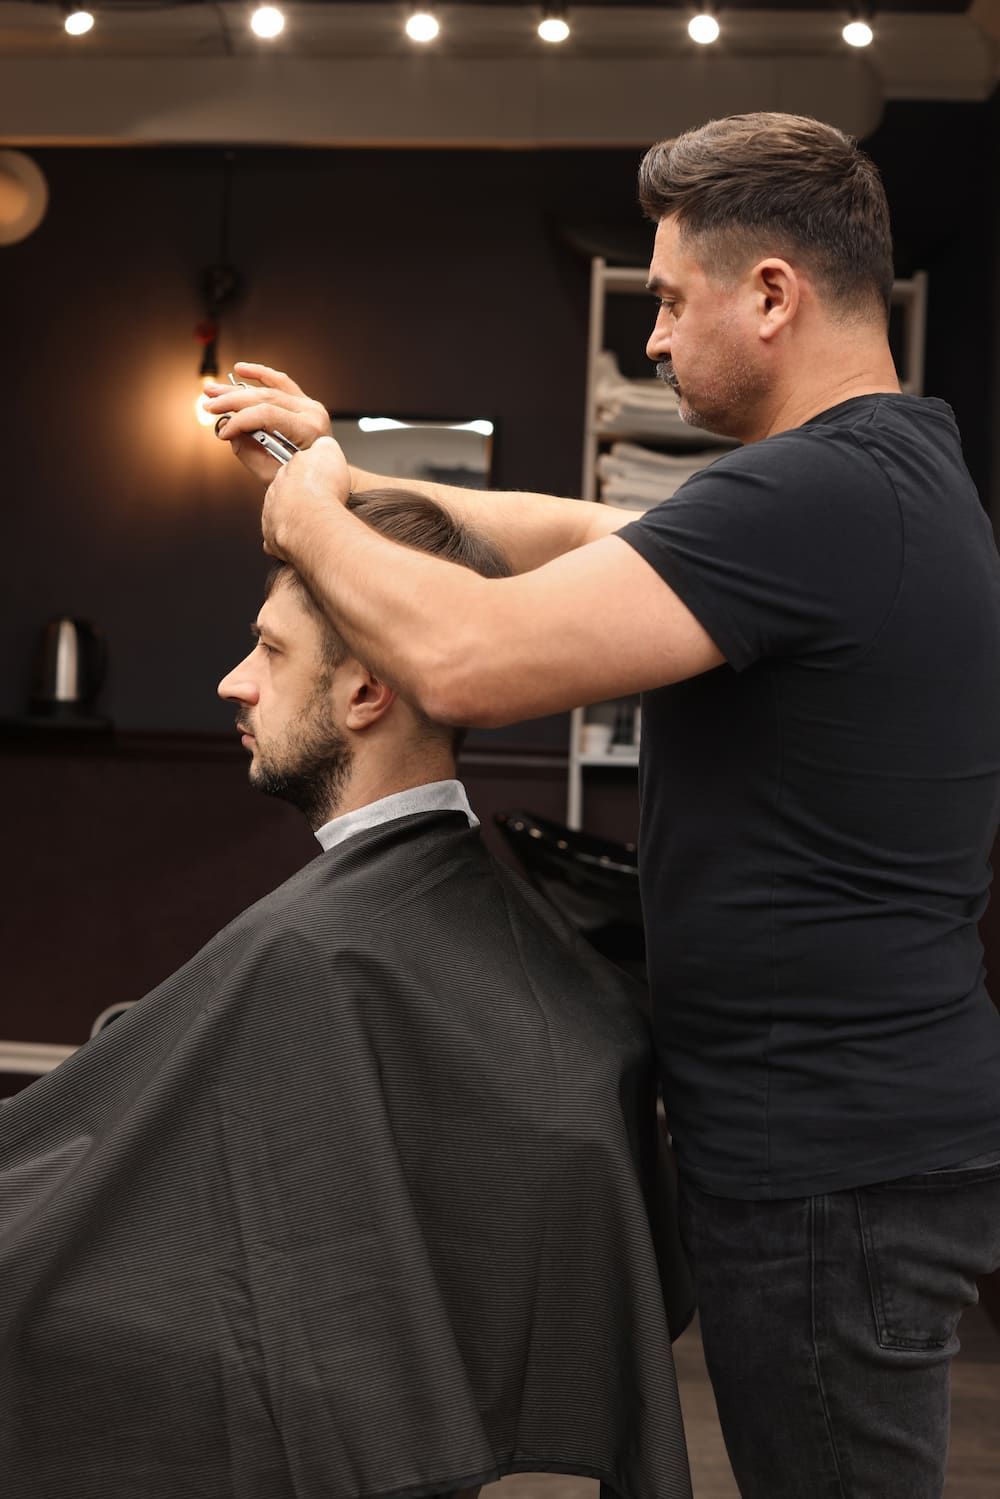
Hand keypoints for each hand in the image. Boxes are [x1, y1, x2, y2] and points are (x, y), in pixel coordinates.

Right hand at [202, 362, 332, 483]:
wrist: (323, 477)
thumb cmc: (301, 480)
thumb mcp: (273, 474)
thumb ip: (248, 452)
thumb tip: (227, 429)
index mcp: (310, 431)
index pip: (268, 415)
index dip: (241, 421)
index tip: (222, 432)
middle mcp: (312, 413)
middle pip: (266, 399)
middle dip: (233, 401)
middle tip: (208, 405)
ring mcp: (310, 405)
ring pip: (268, 390)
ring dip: (237, 389)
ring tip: (212, 390)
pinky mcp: (303, 402)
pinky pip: (280, 382)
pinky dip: (260, 374)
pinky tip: (240, 369)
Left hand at [262, 435, 351, 558]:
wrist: (313, 522)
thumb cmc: (320, 492)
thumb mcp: (329, 451)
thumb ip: (323, 446)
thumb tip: (322, 445)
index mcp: (287, 470)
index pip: (294, 467)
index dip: (309, 473)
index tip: (319, 478)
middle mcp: (275, 492)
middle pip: (286, 492)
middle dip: (301, 496)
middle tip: (320, 502)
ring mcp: (271, 516)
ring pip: (280, 515)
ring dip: (295, 518)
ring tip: (315, 522)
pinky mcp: (272, 539)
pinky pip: (278, 540)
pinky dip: (290, 540)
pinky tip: (303, 540)